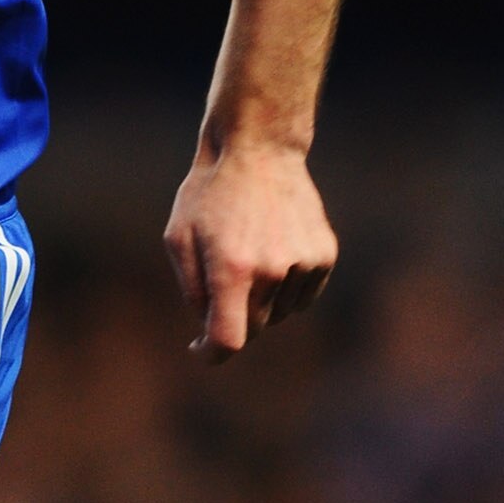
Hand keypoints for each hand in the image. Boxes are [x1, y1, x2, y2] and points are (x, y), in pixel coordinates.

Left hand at [163, 140, 336, 364]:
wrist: (258, 149)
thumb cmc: (208, 193)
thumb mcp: (179, 239)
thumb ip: (193, 290)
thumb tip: (208, 328)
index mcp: (232, 268)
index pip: (229, 339)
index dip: (212, 353)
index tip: (201, 349)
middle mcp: (272, 270)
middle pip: (254, 328)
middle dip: (235, 318)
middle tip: (221, 284)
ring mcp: (303, 263)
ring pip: (279, 312)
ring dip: (261, 300)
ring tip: (249, 253)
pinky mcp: (324, 255)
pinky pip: (302, 296)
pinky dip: (286, 287)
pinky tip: (274, 251)